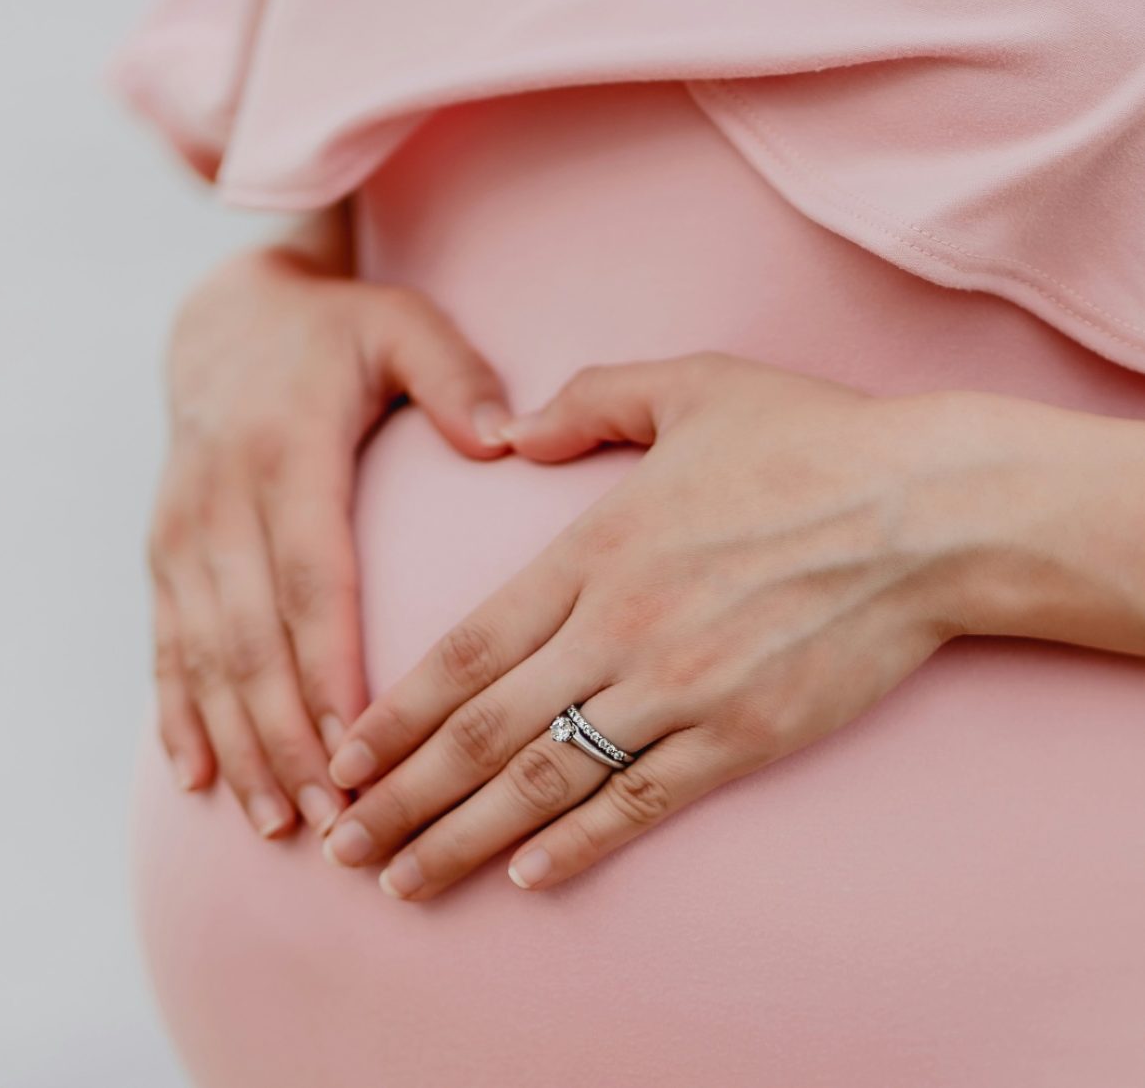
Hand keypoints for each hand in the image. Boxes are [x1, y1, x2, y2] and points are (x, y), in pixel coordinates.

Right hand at [148, 241, 512, 837]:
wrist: (226, 319)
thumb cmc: (335, 333)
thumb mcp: (401, 328)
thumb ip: (455, 379)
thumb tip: (507, 439)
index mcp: (288, 455)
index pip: (313, 581)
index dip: (330, 669)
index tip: (362, 747)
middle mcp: (222, 502)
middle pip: (253, 640)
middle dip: (290, 737)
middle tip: (337, 819)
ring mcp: (184, 533)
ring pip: (204, 657)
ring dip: (240, 745)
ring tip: (281, 821)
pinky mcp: (166, 553)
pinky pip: (165, 644)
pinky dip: (178, 715)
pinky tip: (196, 779)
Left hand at [322, 352, 988, 897]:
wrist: (926, 512)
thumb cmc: (810, 441)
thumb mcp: (691, 385)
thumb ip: (588, 400)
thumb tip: (514, 430)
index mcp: (594, 551)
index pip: (466, 649)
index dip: (396, 713)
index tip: (344, 756)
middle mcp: (619, 629)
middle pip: (483, 731)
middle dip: (402, 796)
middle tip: (339, 843)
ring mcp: (680, 690)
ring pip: (547, 781)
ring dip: (465, 838)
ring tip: (404, 881)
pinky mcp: (742, 736)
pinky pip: (642, 802)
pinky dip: (580, 844)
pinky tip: (529, 878)